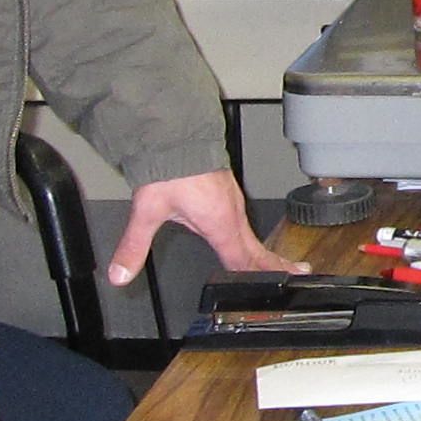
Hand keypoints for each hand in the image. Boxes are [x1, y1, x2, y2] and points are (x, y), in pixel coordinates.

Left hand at [107, 169, 301, 289]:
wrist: (177, 133)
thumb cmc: (170, 167)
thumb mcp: (148, 210)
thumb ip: (133, 245)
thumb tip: (120, 273)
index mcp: (219, 222)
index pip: (243, 260)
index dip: (258, 277)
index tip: (277, 286)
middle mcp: (231, 213)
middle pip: (257, 248)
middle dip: (278, 265)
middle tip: (299, 274)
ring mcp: (232, 202)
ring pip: (252, 234)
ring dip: (266, 251)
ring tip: (282, 264)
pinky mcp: (227, 194)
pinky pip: (245, 222)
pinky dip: (252, 236)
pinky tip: (245, 240)